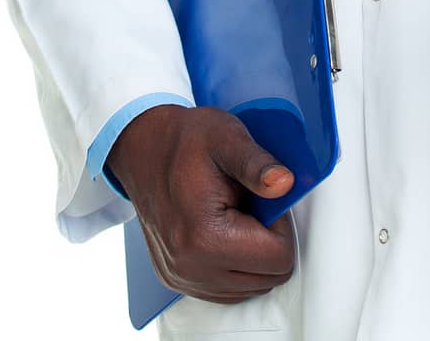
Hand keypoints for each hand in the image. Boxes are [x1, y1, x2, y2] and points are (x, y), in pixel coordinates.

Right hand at [107, 105, 295, 305]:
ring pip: (249, 287)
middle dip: (268, 240)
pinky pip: (227, 290)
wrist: (144, 147)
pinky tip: (224, 231)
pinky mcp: (176, 279)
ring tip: (234, 214)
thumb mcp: (228, 138)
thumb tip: (286, 184)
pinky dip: (236, 264)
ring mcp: (181, 278)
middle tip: (249, 204)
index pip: (278, 258)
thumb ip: (258, 165)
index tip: (262, 197)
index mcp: (205, 237)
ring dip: (252, 254)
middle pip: (267, 277)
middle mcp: (190, 267)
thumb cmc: (186, 140)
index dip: (281, 224)